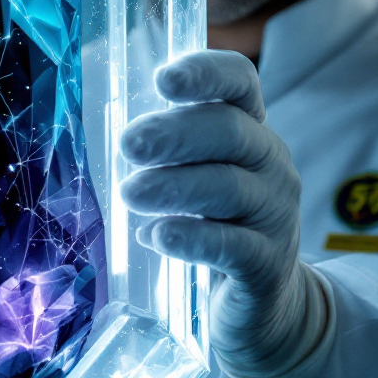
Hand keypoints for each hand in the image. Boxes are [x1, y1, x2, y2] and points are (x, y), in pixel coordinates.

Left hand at [120, 50, 327, 377]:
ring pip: (229, 187)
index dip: (205, 73)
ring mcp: (275, 213)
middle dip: (174, 133)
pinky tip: (157, 236)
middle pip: (229, 131)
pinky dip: (191, 238)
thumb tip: (101, 130)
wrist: (264, 304)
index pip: (239, 83)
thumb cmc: (216, 221)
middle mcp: (270, 163)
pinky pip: (232, 246)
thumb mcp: (195, 174)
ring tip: (130, 194)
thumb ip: (162, 148)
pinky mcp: (268, 265)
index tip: (164, 79)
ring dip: (173, 186)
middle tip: (129, 145)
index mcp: (248, 130)